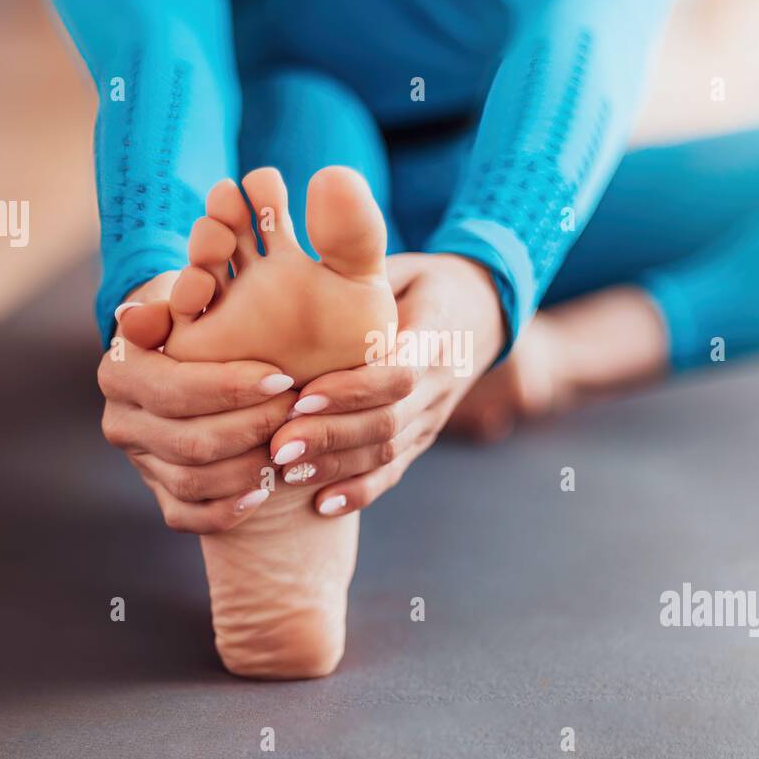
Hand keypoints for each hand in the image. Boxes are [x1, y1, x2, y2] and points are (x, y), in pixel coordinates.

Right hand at [98, 272, 297, 533]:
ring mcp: (139, 462)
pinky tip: (264, 492)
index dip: (230, 387)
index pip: (174, 388)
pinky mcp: (158, 494)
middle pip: (188, 440)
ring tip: (292, 448)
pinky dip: (227, 509)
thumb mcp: (198, 299)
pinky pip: (188, 515)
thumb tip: (145, 314)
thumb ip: (185, 295)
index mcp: (121, 370)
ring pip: (192, 480)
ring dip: (248, 468)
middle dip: (250, 428)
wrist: (202, 362)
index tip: (283, 378)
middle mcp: (121, 420)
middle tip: (297, 413)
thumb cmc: (210, 322)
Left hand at [265, 252, 506, 515]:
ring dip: (336, 465)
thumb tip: (306, 253)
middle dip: (331, 436)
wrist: (481, 312)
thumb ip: (360, 270)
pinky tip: (321, 506)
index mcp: (434, 333)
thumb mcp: (399, 266)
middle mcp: (438, 382)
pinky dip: (360, 491)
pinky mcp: (423, 438)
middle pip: (388, 420)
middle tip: (277, 445)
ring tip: (286, 471)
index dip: (352, 389)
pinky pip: (395, 471)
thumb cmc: (418, 281)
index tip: (303, 393)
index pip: (398, 372)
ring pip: (388, 450)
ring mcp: (432, 416)